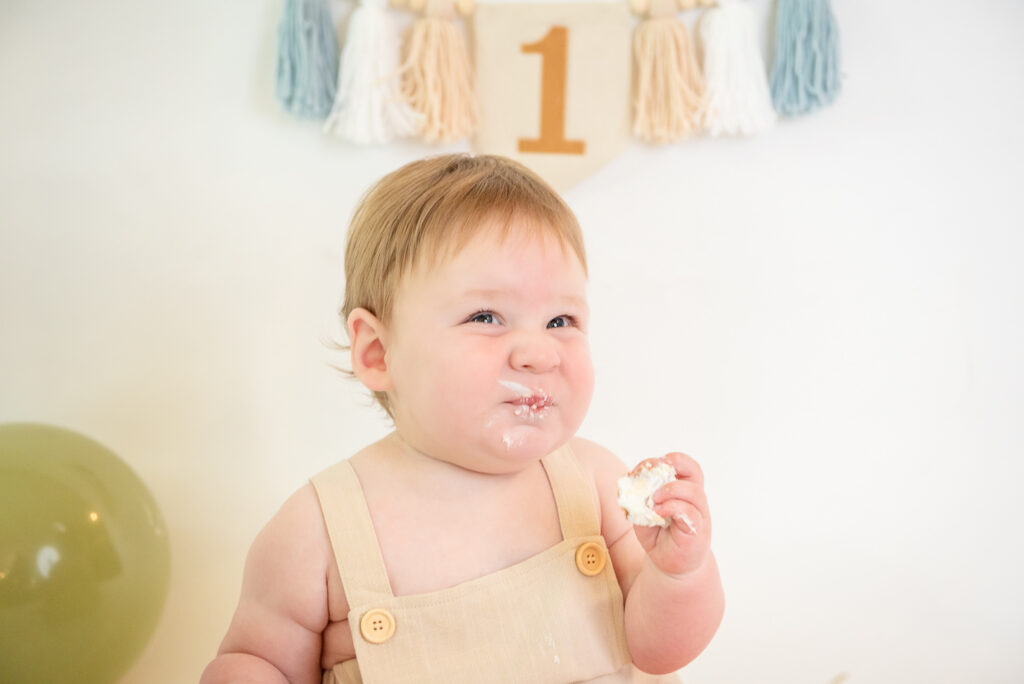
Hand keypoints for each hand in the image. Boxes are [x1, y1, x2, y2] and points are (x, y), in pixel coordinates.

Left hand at [630, 452, 710, 578]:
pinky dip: (672, 507)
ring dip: (671, 490)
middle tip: (651, 474)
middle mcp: (695, 500)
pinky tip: (657, 512)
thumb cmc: (659, 537)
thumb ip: (639, 500)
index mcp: (684, 491)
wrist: (671, 567)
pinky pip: (690, 513)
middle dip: (673, 466)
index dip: (672, 459)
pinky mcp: (697, 532)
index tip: (651, 465)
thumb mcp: (643, 514)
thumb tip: (631, 484)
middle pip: (694, 472)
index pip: (686, 466)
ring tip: (653, 499)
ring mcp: (699, 515)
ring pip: (694, 492)